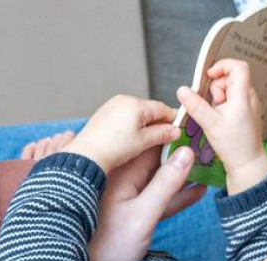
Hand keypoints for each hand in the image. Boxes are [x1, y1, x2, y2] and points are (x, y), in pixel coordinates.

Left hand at [64, 96, 181, 172]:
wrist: (88, 154)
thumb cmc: (113, 148)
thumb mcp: (143, 142)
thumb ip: (162, 134)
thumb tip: (175, 131)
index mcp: (136, 104)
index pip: (162, 108)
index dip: (172, 120)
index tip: (179, 129)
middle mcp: (123, 100)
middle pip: (149, 109)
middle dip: (158, 122)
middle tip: (165, 138)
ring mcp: (112, 105)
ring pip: (137, 113)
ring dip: (145, 124)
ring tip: (147, 141)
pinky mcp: (105, 113)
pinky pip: (125, 116)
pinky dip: (132, 125)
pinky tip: (131, 139)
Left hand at [88, 145, 205, 260]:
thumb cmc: (111, 246)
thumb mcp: (144, 214)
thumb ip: (166, 184)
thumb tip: (187, 154)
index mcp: (122, 174)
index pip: (152, 146)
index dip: (175, 137)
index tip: (198, 130)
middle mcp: (125, 181)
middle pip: (159, 160)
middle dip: (184, 155)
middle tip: (211, 147)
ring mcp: (132, 197)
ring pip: (163, 180)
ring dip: (185, 176)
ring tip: (211, 166)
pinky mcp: (138, 213)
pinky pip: (162, 198)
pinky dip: (179, 195)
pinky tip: (199, 189)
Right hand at [176, 59, 266, 194]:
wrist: (248, 164)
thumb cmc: (234, 146)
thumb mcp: (210, 124)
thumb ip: (195, 105)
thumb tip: (182, 90)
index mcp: (243, 96)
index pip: (238, 66)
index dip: (222, 66)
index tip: (209, 76)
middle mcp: (250, 97)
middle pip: (231, 77)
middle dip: (217, 87)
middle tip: (214, 105)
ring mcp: (250, 104)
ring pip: (231, 89)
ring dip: (220, 97)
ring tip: (217, 114)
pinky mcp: (247, 112)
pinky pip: (234, 99)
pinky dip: (224, 105)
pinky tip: (221, 119)